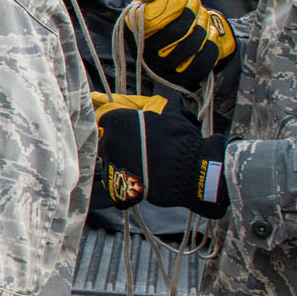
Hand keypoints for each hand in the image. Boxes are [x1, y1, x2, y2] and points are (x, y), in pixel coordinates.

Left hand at [92, 92, 229, 218]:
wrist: (192, 171)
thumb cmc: (181, 140)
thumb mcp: (165, 113)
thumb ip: (144, 109)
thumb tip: (136, 105)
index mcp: (118, 121)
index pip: (104, 121)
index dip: (116, 128)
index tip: (125, 134)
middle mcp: (109, 141)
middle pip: (104, 144)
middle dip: (116, 148)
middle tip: (135, 154)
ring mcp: (111, 164)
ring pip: (107, 166)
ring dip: (119, 168)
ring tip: (139, 171)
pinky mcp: (117, 186)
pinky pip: (114, 188)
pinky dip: (124, 190)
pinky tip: (139, 186)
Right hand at [121, 0, 235, 91]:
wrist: (178, 43)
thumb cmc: (164, 17)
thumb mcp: (153, 0)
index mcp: (133, 34)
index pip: (154, 19)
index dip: (173, 1)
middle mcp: (146, 56)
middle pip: (176, 32)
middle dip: (191, 11)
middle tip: (195, 1)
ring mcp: (166, 71)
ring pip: (192, 45)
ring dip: (202, 24)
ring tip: (201, 15)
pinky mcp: (184, 79)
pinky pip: (204, 61)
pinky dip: (212, 42)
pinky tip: (210, 32)